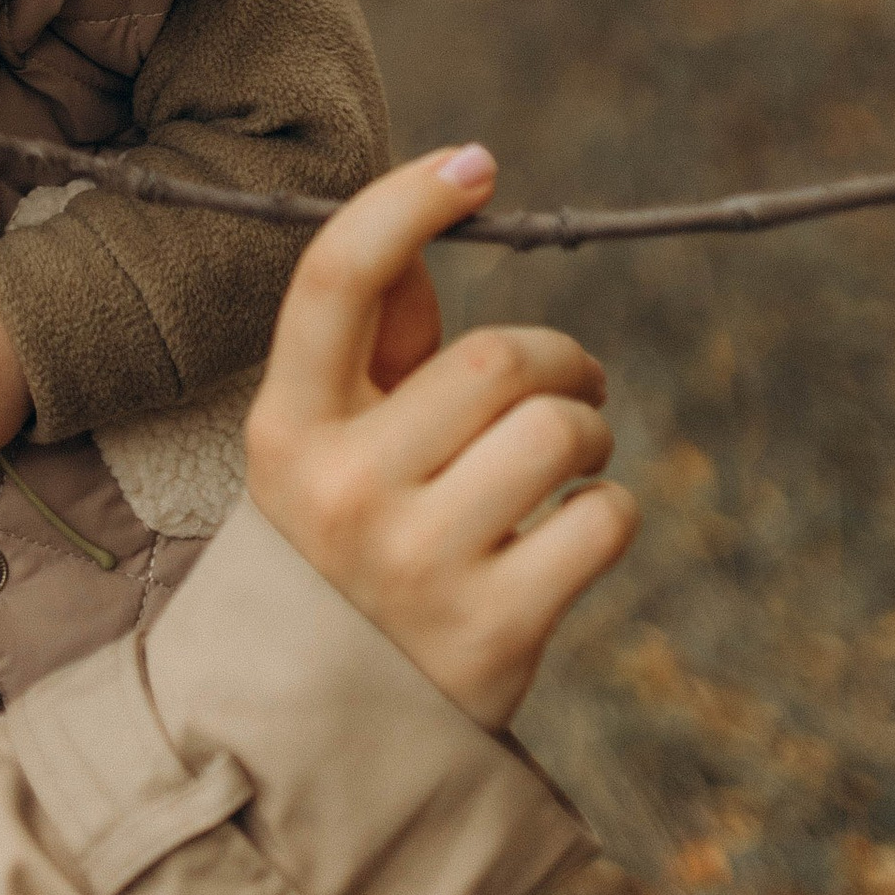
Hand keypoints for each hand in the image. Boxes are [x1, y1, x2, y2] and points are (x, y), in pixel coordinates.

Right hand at [243, 146, 638, 730]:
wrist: (324, 731)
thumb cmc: (339, 545)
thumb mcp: (321, 445)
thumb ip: (373, 342)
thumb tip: (429, 228)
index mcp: (285, 425)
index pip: (336, 277)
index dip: (408, 201)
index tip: (476, 163)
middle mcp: (341, 489)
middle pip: (490, 359)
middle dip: (555, 357)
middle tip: (570, 378)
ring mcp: (416, 566)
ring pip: (555, 431)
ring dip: (587, 427)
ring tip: (571, 454)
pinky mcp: (493, 634)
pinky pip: (601, 519)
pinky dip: (609, 507)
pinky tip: (577, 525)